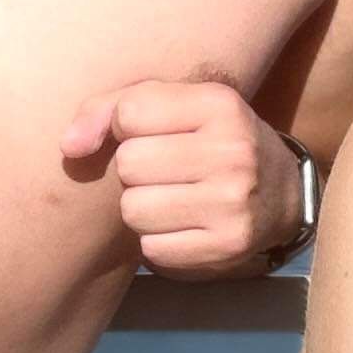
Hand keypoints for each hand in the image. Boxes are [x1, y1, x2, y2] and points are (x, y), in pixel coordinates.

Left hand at [62, 80, 298, 274]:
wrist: (282, 193)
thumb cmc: (209, 140)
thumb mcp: (173, 106)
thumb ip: (108, 108)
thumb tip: (70, 148)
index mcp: (219, 104)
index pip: (130, 113)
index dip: (127, 127)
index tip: (151, 132)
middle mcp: (233, 151)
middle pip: (129, 164)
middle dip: (136, 170)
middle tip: (166, 170)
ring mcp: (233, 202)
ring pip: (134, 209)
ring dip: (142, 207)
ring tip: (173, 198)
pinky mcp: (227, 246)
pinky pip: (151, 248)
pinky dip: (158, 239)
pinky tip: (184, 225)